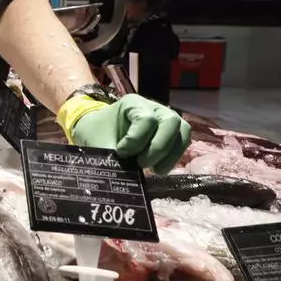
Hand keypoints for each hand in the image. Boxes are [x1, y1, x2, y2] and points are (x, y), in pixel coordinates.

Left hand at [70, 95, 190, 173]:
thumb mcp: (98, 142)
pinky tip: (157, 169)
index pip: (146, 119)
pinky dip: (173, 158)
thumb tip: (120, 177)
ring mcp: (166, 118)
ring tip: (152, 170)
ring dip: (169, 155)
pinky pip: (182, 143)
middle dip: (158, 147)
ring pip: (182, 132)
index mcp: (132, 103)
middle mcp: (154, 107)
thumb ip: (110, 157)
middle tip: (141, 164)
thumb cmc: (98, 133)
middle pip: (171, 122)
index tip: (121, 152)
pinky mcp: (172, 132)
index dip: (135, 140)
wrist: (98, 131)